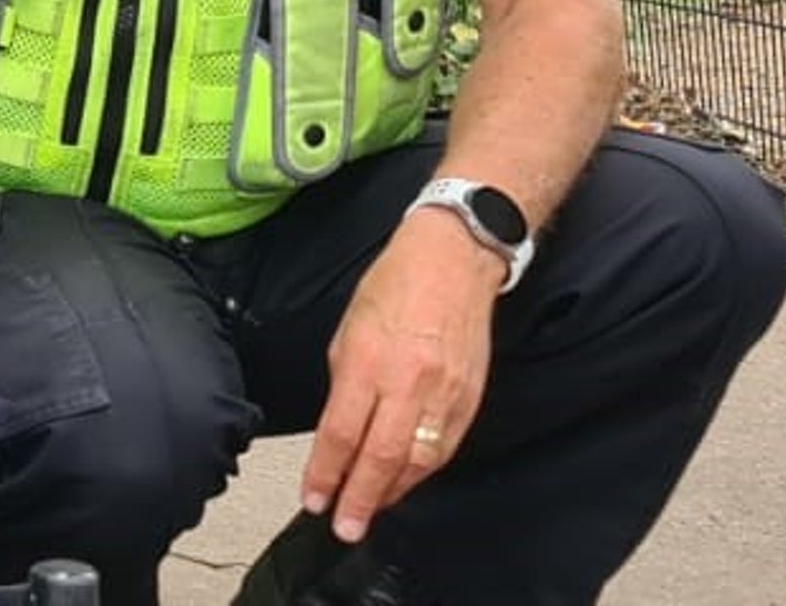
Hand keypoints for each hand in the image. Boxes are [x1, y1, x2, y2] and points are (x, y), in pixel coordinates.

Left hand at [300, 214, 500, 539]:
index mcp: (369, 361)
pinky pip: (443, 448)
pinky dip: (421, 473)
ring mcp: (444, 394)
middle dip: (360, 499)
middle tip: (344, 525)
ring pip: (417, 461)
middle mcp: (408, 382)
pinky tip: (404, 483)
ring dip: (391, 492)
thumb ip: (344, 384)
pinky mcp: (470, 399)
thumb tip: (340, 430)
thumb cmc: (394, 286)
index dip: (327, 472)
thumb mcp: (348, 329)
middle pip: (381, 457)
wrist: (453, 261)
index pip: (342, 433)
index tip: (315, 498)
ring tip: (369, 510)